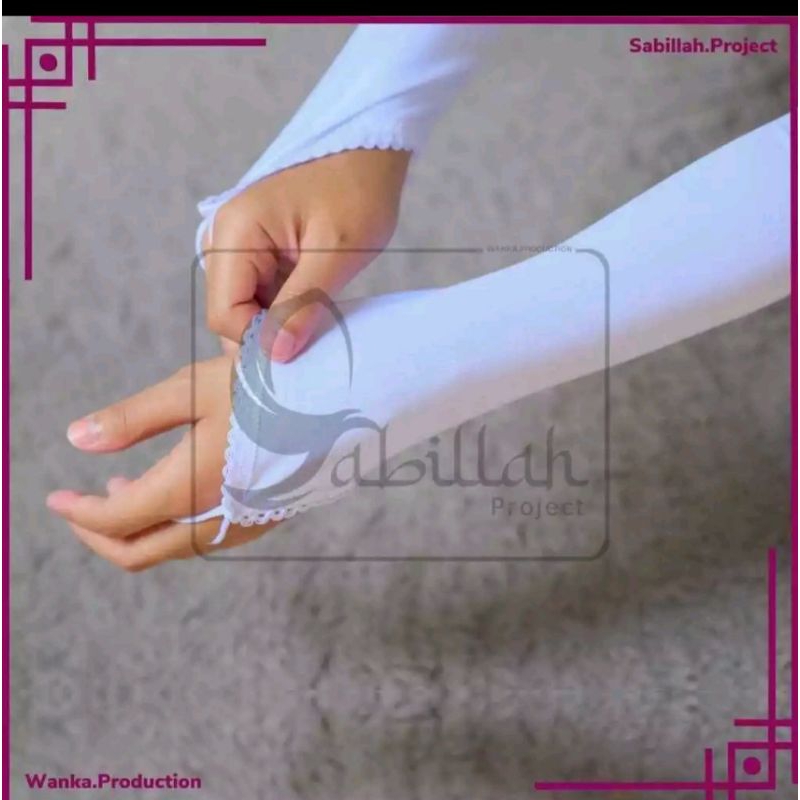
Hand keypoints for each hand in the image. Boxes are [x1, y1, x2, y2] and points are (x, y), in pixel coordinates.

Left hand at [46, 358, 275, 570]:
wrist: (344, 402)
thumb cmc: (269, 386)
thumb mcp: (193, 389)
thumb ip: (132, 419)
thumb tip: (75, 439)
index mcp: (188, 486)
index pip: (115, 520)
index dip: (77, 514)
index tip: (55, 499)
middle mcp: (214, 518)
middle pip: (139, 552)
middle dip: (100, 535)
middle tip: (79, 507)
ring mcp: (243, 524)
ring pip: (174, 548)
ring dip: (138, 530)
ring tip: (123, 490)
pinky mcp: (264, 518)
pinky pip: (205, 538)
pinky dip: (174, 526)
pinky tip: (175, 489)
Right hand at [203, 147, 410, 359]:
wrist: (368, 155)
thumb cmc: (357, 191)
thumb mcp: (337, 253)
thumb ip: (302, 305)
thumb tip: (275, 354)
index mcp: (234, 232)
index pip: (225, 314)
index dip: (259, 343)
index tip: (300, 355)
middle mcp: (223, 239)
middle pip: (230, 315)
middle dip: (267, 336)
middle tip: (313, 343)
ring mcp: (236, 246)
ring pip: (245, 311)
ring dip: (278, 325)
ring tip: (318, 322)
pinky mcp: (254, 253)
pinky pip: (259, 297)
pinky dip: (284, 311)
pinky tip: (313, 310)